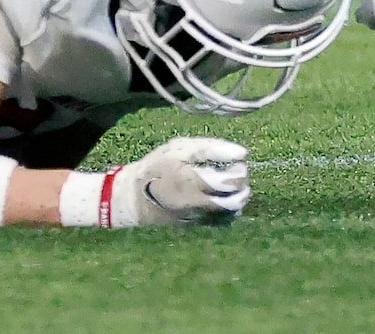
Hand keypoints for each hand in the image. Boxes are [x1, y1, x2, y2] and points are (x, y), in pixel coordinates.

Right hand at [111, 137, 249, 226]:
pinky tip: (220, 197)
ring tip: (229, 185)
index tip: (236, 162)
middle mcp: (196, 205)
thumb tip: (242, 153)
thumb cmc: (157, 166)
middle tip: (236, 173)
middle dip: (241, 185)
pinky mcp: (194, 226)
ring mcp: (196, 219)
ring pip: (230, 213)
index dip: (240, 170)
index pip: (231, 182)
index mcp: (193, 182)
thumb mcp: (181, 149)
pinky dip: (227, 209)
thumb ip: (212, 148)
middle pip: (235, 200)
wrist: (132, 197)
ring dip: (237, 198)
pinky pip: (220, 221)